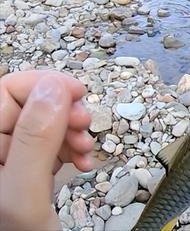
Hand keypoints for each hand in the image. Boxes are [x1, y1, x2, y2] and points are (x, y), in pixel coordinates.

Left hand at [0, 71, 93, 229]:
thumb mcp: (23, 197)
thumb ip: (33, 141)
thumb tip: (55, 88)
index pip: (5, 91)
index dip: (43, 85)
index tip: (78, 95)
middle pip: (28, 105)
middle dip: (64, 111)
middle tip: (86, 127)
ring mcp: (7, 163)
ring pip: (44, 123)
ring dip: (74, 132)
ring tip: (88, 152)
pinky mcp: (25, 173)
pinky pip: (51, 145)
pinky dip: (74, 149)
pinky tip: (85, 164)